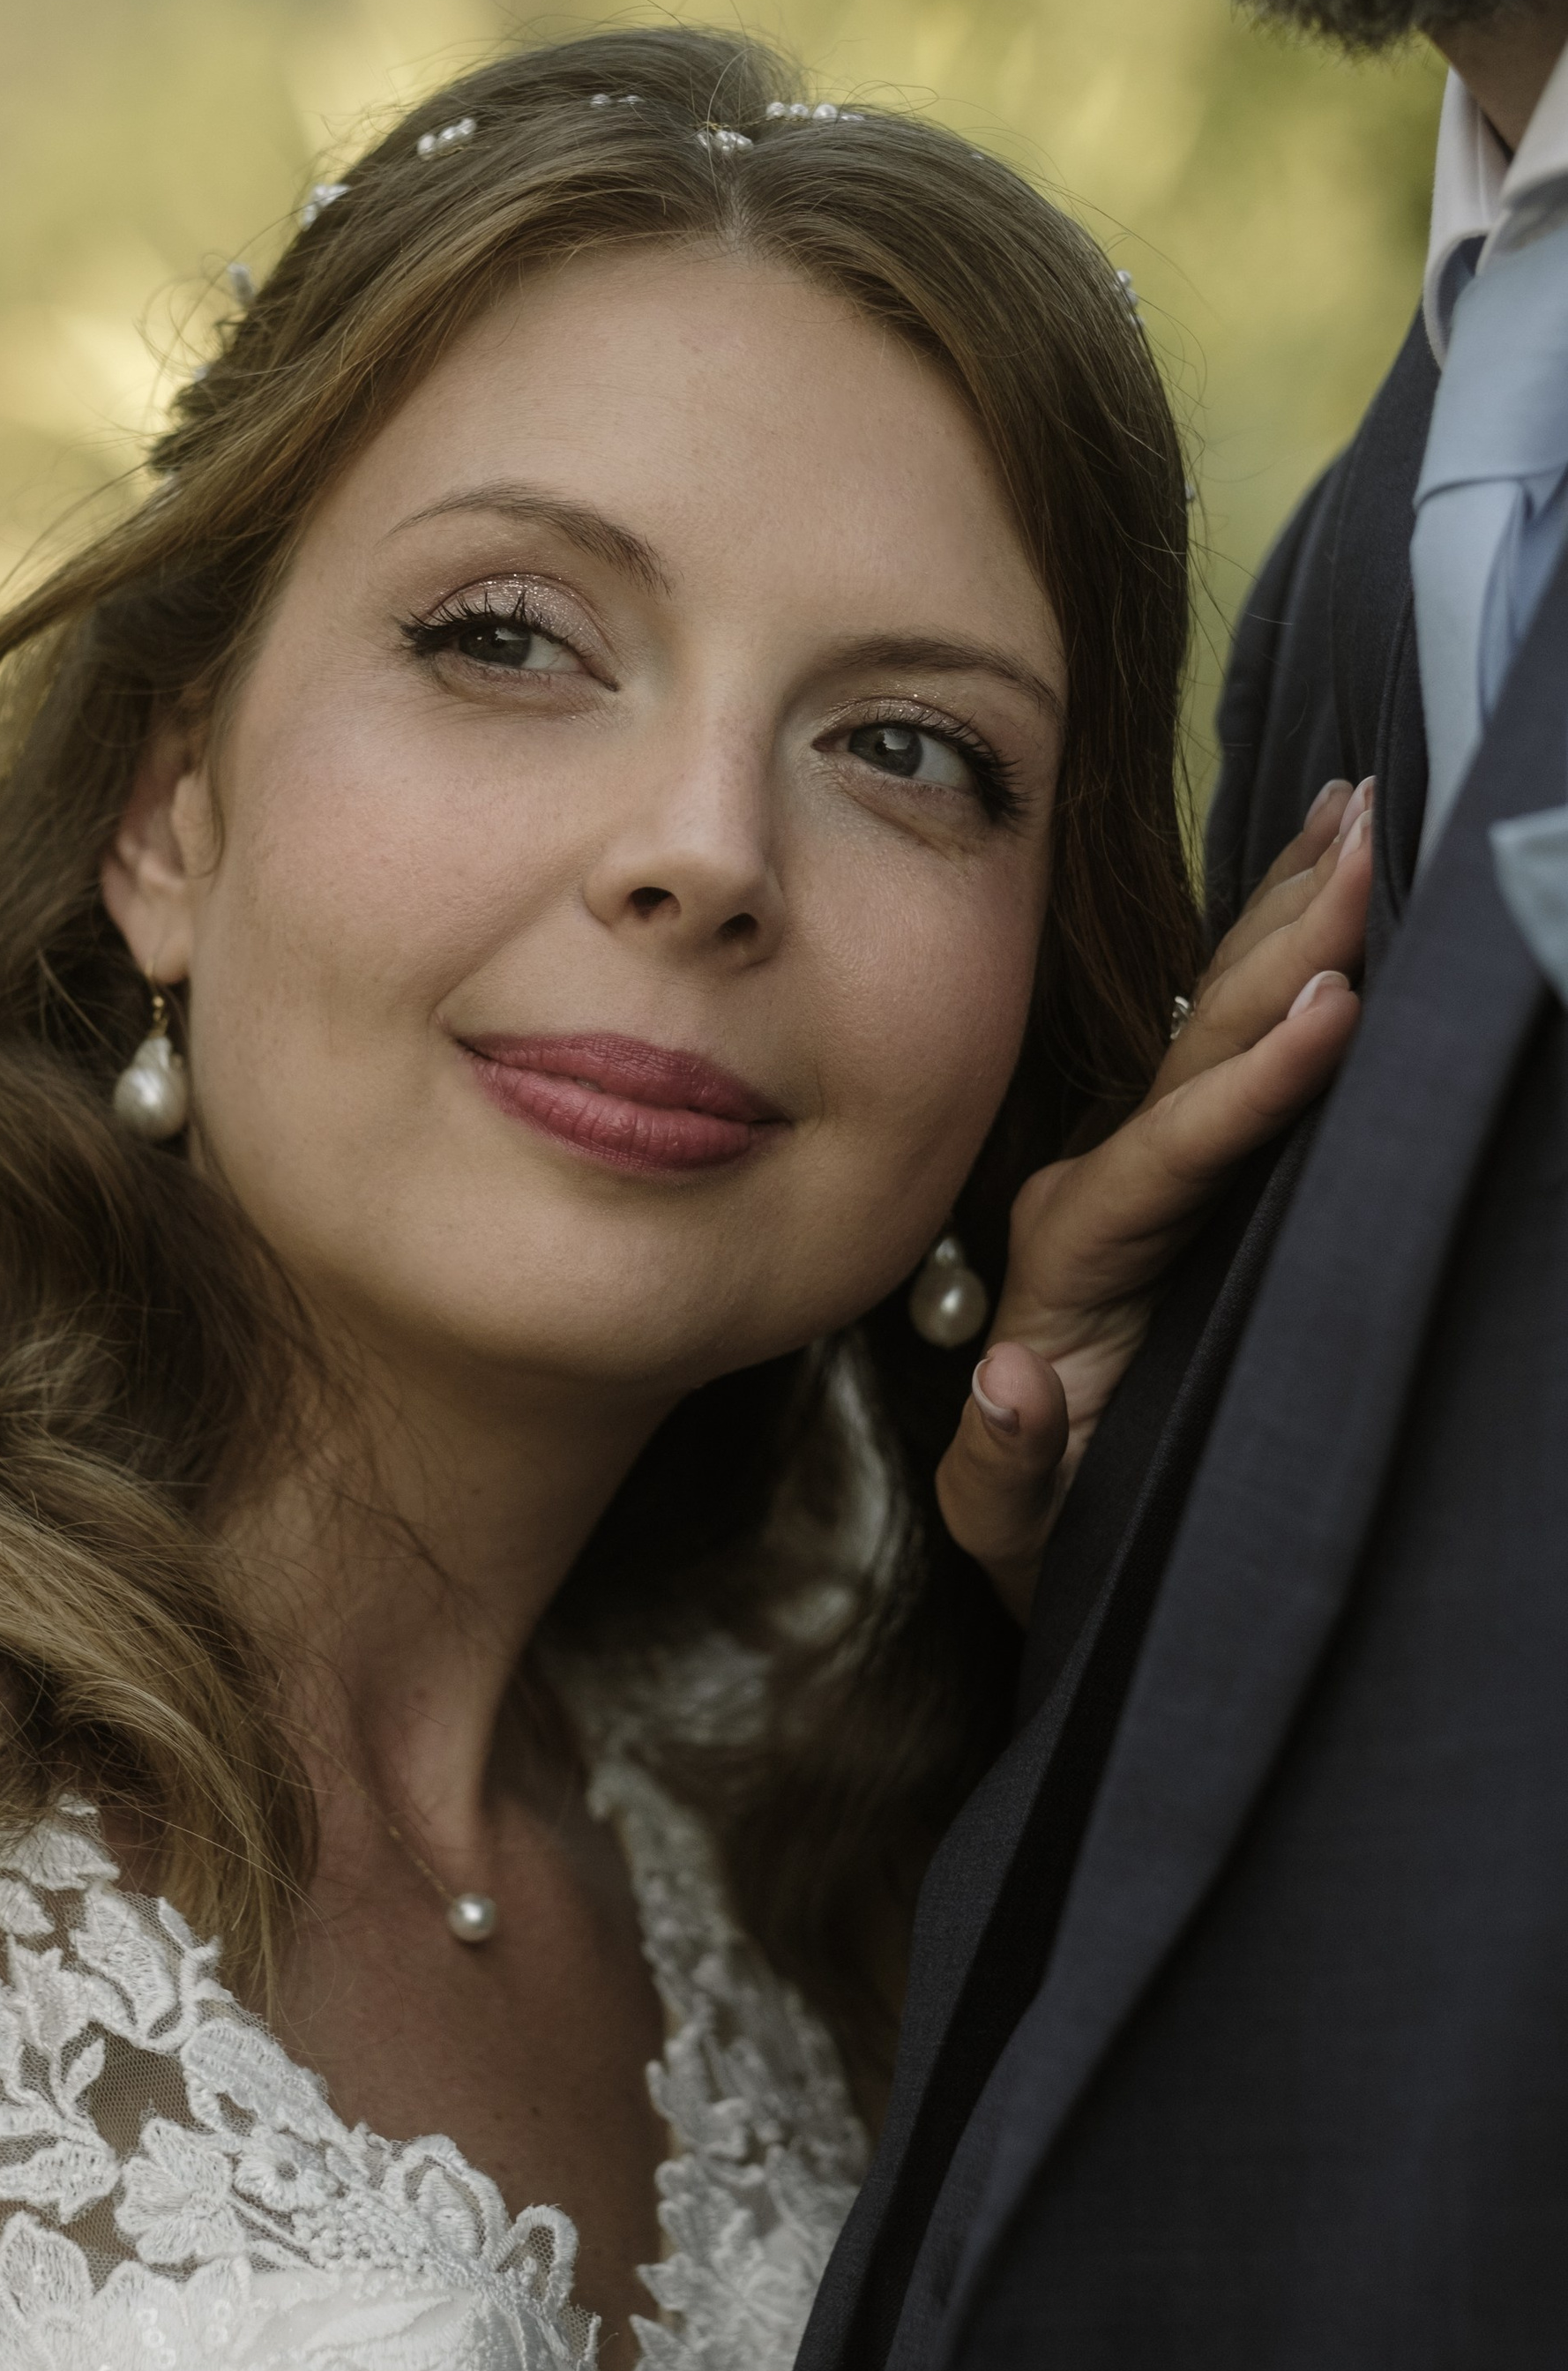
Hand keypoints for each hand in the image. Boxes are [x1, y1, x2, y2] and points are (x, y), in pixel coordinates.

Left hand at [937, 776, 1373, 1625]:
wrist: (1044, 1552)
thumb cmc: (1040, 1536)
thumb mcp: (1003, 1523)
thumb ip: (1001, 1464)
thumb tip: (1010, 1383)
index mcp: (1067, 1253)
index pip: (1174, 1146)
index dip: (1256, 1079)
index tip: (1337, 1000)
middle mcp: (1106, 1191)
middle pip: (1204, 1045)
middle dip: (1289, 932)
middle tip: (1369, 822)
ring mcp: (1152, 1180)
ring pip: (1225, 1027)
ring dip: (1291, 919)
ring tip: (1360, 818)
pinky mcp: (1197, 1190)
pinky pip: (1245, 1062)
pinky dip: (1291, 973)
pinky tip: (1335, 905)